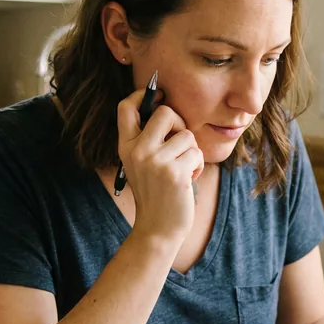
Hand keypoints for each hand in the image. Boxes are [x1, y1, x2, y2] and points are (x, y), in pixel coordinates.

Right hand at [117, 87, 204, 242]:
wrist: (158, 228)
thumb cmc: (156, 193)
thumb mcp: (142, 164)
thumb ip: (148, 139)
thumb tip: (166, 108)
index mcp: (125, 146)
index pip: (125, 108)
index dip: (142, 94)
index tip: (158, 94)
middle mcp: (137, 151)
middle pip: (165, 112)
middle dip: (180, 123)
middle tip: (180, 142)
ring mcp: (155, 161)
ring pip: (187, 135)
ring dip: (191, 152)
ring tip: (183, 169)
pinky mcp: (175, 172)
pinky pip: (196, 153)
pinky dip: (197, 166)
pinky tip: (188, 180)